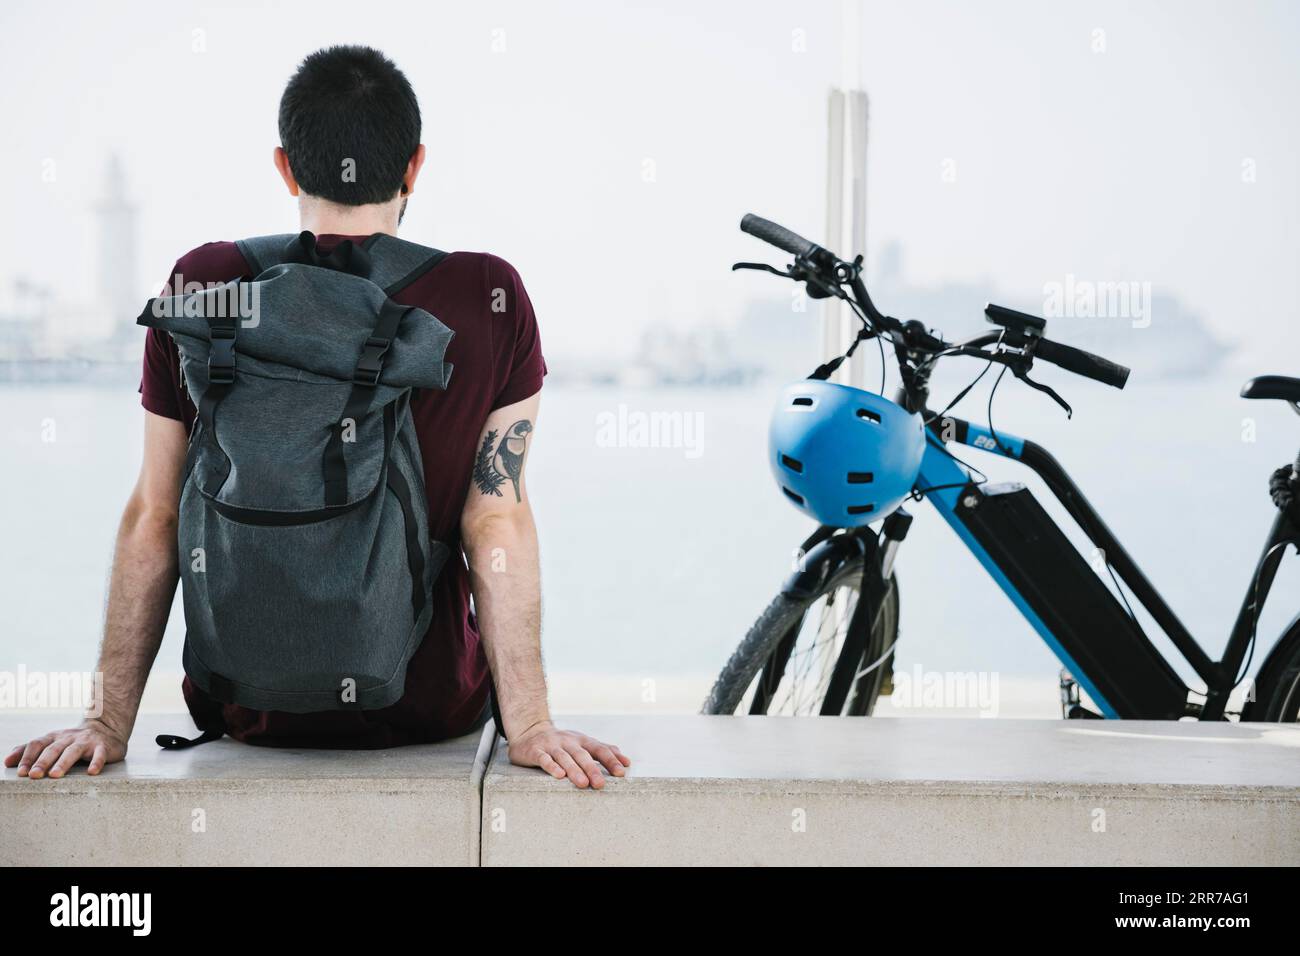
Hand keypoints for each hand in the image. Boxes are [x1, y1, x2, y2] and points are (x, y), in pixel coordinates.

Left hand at [3, 718, 127, 778]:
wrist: (106, 728)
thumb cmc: (73, 741)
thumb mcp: (52, 742)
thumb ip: (30, 751)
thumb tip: (7, 762)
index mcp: (54, 737)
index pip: (37, 744)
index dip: (27, 757)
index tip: (21, 772)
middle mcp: (68, 738)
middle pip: (53, 749)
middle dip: (42, 762)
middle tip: (33, 775)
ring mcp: (86, 741)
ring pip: (73, 751)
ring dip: (63, 763)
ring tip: (55, 775)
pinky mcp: (103, 746)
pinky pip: (100, 754)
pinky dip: (96, 762)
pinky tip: (91, 772)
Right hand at [507, 720, 630, 789]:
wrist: (529, 731)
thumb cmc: (562, 742)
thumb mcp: (583, 743)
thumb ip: (603, 751)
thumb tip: (627, 762)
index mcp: (582, 741)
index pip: (599, 749)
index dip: (610, 760)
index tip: (621, 772)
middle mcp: (568, 742)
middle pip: (582, 755)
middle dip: (592, 769)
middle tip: (600, 784)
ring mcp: (551, 746)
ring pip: (564, 758)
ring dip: (574, 770)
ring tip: (583, 783)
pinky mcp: (536, 751)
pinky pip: (544, 759)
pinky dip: (552, 766)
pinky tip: (559, 775)